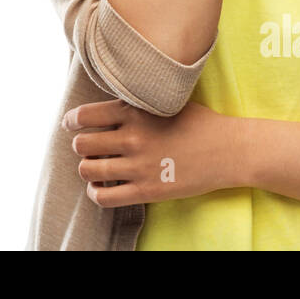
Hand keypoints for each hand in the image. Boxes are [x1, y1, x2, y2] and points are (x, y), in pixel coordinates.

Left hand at [62, 98, 243, 206]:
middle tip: (89, 148)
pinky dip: (96, 193)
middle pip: (81, 144)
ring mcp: (139, 166)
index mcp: (134, 111)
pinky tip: (101, 188)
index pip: (84, 116)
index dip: (71, 121)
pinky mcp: (148, 190)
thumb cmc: (198, 122)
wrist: (229, 149)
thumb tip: (106, 106)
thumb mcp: (164, 100)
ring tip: (95, 167)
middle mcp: (132, 137)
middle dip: (81, 146)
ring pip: (88, 170)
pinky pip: (104, 197)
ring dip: (87, 169)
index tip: (71, 125)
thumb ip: (135, 103)